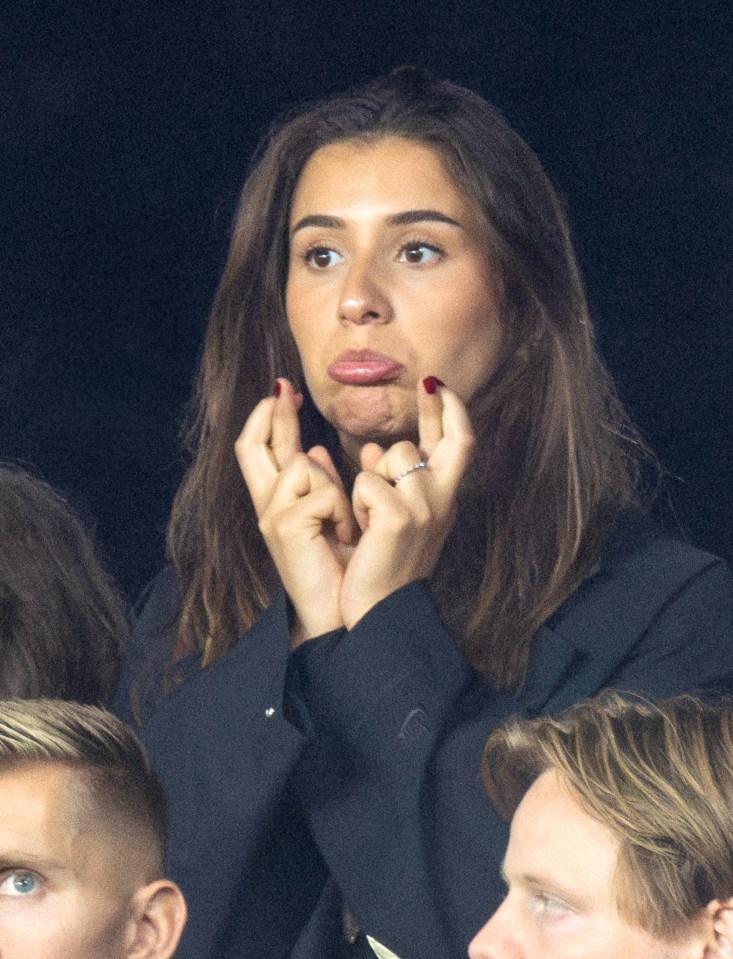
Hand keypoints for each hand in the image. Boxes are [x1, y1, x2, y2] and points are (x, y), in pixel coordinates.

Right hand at [235, 379, 357, 641]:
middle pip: (250, 446)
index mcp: (278, 503)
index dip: (267, 418)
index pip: (260, 449)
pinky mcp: (284, 528)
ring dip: (336, 488)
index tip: (282, 392)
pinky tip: (349, 535)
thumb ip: (320, 483)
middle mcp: (266, 507)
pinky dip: (344, 511)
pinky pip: (323, 493)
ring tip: (349, 524)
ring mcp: (271, 516)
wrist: (343, 613)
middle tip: (282, 390)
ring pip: (302, 465)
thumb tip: (312, 451)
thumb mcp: (332, 517)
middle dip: (268, 414)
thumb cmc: (343, 568)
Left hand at [340, 378, 474, 628]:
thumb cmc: (382, 564)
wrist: (376, 611)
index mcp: (443, 501)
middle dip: (439, 407)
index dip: (453, 412)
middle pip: (449, 438)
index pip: (460, 445)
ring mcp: (424, 509)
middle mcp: (442, 502)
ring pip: (393, 453)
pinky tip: (358, 528)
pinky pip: (366, 480)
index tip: (438, 385)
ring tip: (367, 511)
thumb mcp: (396, 518)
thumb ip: (391, 481)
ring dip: (372, 470)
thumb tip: (374, 448)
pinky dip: (354, 498)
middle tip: (428, 383)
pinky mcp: (399, 518)